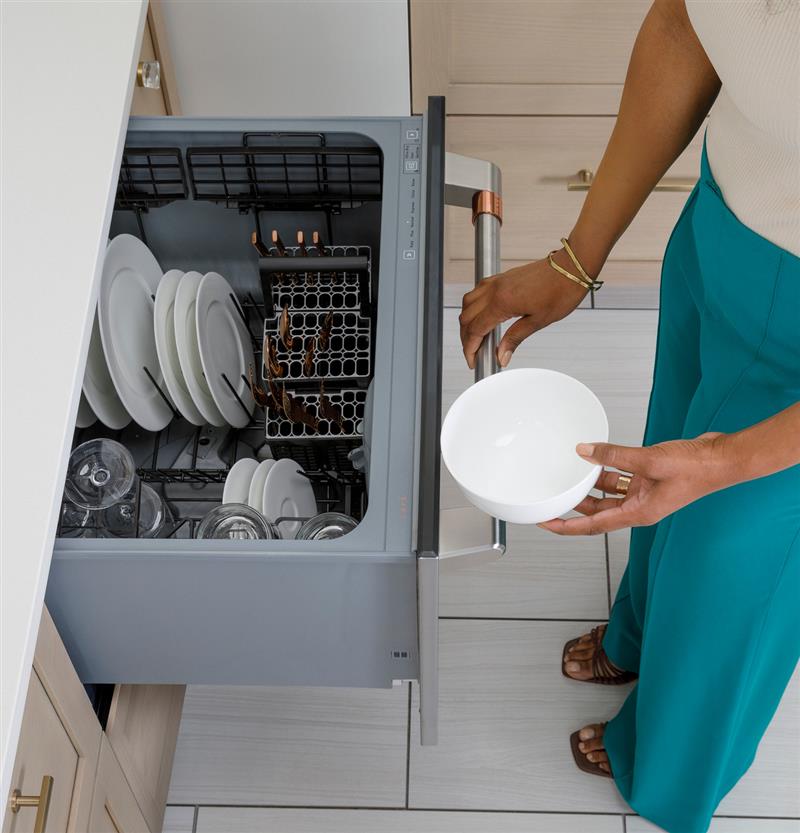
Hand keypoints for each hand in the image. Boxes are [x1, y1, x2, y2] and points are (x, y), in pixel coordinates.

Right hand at [459, 250, 587, 369]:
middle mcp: (494, 289)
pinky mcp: (501, 277)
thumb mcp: (538, 321)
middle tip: (475, 353)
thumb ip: (514, 338)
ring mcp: (496, 281)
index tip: (473, 360)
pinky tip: (483, 316)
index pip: (475, 330)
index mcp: (502, 302)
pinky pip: (477, 292)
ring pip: (468, 303)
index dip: (470, 349)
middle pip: (466, 317)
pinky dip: (474, 307)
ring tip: (477, 337)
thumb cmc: (561, 289)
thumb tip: (501, 355)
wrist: (571, 267)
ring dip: (467, 321)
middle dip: (466, 338)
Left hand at [538, 432, 734, 535]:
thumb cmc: (696, 469)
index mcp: (638, 513)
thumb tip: (585, 451)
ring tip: (568, 474)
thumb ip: (613, 456)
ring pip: (608, 492)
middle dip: (573, 506)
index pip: (593, 526)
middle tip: (550, 498)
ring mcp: (644, 493)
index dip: (566, 527)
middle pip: (597, 511)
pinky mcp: (649, 478)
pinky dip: (607, 468)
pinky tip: (595, 458)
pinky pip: (621, 476)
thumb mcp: (649, 460)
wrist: (721, 458)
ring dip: (589, 484)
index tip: (546, 524)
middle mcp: (639, 507)